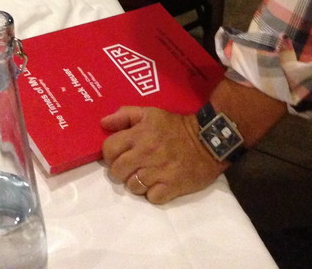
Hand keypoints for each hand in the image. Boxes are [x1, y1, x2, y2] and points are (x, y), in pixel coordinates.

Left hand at [101, 106, 221, 203]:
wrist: (208, 141)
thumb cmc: (175, 126)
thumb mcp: (150, 113)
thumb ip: (125, 115)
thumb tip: (103, 123)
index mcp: (139, 134)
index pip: (109, 149)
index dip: (110, 154)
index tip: (117, 155)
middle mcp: (146, 153)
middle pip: (117, 171)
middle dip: (120, 171)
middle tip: (130, 168)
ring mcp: (158, 172)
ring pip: (132, 187)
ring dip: (136, 183)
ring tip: (146, 176)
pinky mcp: (171, 187)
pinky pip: (151, 198)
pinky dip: (153, 194)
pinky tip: (159, 184)